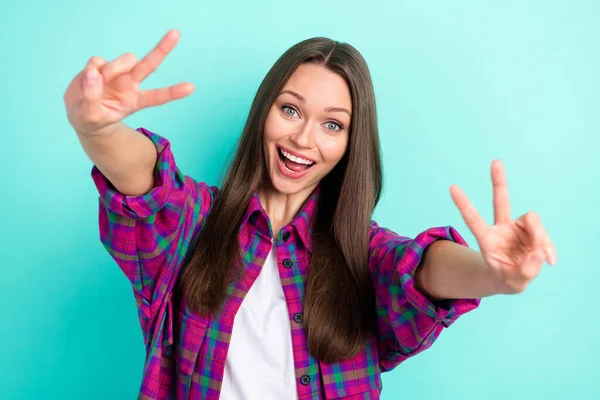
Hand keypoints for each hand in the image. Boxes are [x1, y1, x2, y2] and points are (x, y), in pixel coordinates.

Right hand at [63, 29, 193, 135]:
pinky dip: (91, 70)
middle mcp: (130, 84)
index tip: (191, 87)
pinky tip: (88, 79)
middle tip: (176, 33)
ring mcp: (117, 72)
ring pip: (124, 60)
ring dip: (112, 69)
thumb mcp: (91, 117)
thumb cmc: (92, 117)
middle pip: (150, 64)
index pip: (158, 97)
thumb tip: (95, 73)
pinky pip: (98, 61)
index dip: (174, 92)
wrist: (79, 111)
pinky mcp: (100, 64)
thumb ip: (92, 98)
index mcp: (135, 101)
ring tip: (98, 83)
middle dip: (162, 48)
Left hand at [450, 160, 556, 293]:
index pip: (473, 219)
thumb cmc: (508, 278)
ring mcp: (518, 228)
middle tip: (495, 161)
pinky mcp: (532, 231)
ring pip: (532, 221)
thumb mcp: (513, 282)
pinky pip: (544, 234)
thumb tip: (537, 254)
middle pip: (500, 201)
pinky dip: (548, 247)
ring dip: (540, 238)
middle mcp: (502, 228)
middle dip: (498, 181)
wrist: (516, 277)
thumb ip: (523, 272)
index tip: (452, 187)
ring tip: (542, 259)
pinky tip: (550, 261)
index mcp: (487, 239)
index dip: (464, 204)